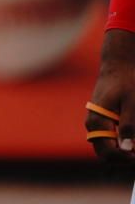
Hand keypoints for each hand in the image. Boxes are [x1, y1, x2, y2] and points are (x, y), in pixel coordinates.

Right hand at [88, 28, 134, 161]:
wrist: (119, 65)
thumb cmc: (127, 82)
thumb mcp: (132, 103)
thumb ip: (129, 126)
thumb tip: (127, 148)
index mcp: (97, 121)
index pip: (107, 151)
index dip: (124, 158)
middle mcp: (93, 124)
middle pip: (104, 153)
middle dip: (123, 158)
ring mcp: (96, 122)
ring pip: (107, 147)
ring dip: (122, 150)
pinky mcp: (102, 119)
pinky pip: (109, 138)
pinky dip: (121, 141)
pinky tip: (133, 135)